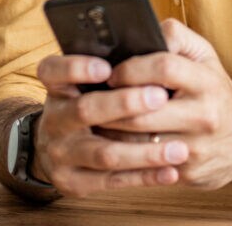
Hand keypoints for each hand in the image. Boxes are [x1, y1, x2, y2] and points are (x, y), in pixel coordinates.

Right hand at [33, 53, 189, 196]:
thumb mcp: (86, 84)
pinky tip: (171, 171)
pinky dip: (144, 176)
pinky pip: (112, 181)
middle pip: (85, 109)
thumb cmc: (90, 104)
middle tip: (159, 97)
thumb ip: (112, 66)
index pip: (53, 71)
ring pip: (104, 153)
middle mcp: (54, 120)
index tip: (106, 67)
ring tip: (179, 149)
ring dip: (144, 152)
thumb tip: (149, 51)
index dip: (76, 68)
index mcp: (57, 88)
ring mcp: (61, 153)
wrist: (60, 151)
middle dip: (123, 103)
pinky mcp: (73, 181)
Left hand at [103, 19, 231, 189]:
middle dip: (111, 106)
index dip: (131, 69)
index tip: (111, 73)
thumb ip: (175, 37)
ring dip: (111, 132)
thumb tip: (141, 28)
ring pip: (138, 143)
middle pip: (143, 112)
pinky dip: (124, 154)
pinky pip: (146, 165)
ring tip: (95, 120)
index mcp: (207, 81)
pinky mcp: (189, 174)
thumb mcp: (205, 57)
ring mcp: (197, 148)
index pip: (163, 67)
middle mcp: (205, 116)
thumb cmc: (216, 91)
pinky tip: (112, 143)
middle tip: (91, 100)